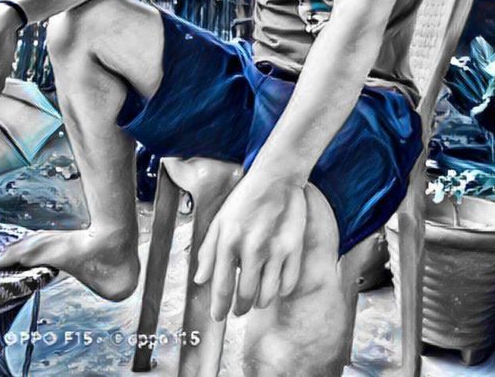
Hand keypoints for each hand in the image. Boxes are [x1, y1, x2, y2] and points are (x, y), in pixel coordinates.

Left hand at [193, 171, 306, 320]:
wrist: (277, 178)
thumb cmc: (246, 198)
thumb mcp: (220, 221)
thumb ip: (208, 251)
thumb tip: (200, 280)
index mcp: (228, 241)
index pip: (222, 286)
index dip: (219, 307)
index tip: (219, 316)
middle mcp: (251, 248)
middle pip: (245, 296)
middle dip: (240, 308)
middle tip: (238, 309)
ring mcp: (274, 250)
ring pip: (267, 295)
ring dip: (259, 303)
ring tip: (256, 300)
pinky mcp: (294, 249)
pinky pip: (287, 284)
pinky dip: (280, 290)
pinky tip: (275, 284)